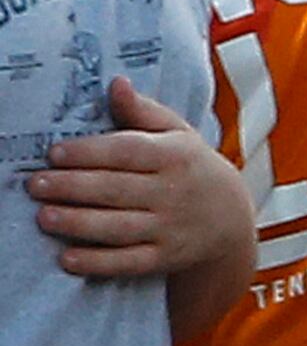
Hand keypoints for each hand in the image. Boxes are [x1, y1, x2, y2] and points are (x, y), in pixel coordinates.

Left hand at [27, 80, 251, 281]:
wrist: (231, 219)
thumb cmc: (193, 169)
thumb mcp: (179, 133)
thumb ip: (143, 111)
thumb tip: (116, 84)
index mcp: (175, 155)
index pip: (128, 151)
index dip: (90, 152)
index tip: (55, 152)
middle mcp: (173, 191)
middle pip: (116, 188)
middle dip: (73, 187)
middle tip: (36, 184)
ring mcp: (169, 227)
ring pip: (118, 226)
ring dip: (78, 223)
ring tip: (44, 216)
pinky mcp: (164, 258)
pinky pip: (127, 262)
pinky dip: (96, 262)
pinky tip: (67, 258)